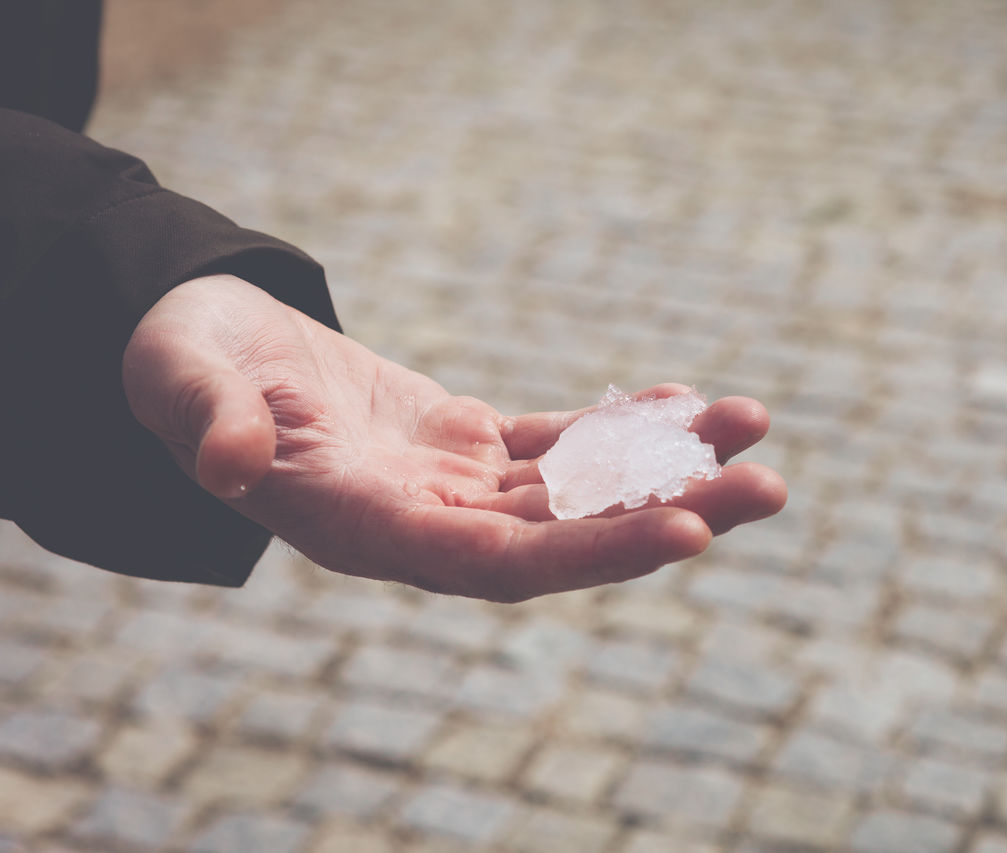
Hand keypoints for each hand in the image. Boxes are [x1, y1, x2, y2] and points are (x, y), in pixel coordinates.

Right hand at [122, 275, 786, 600]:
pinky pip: (559, 444)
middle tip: (771, 487)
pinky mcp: (467, 447)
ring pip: (577, 490)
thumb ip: (206, 420)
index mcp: (364, 529)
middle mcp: (425, 527)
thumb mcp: (180, 382)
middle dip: (667, 513)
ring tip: (753, 426)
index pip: (496, 562)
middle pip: (565, 537)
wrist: (210, 351)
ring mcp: (454, 490)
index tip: (687, 527)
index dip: (590, 550)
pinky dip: (621, 426)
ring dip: (667, 463)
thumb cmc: (185, 365)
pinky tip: (686, 402)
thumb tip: (230, 463)